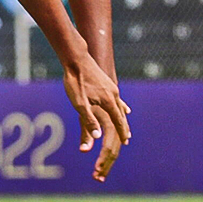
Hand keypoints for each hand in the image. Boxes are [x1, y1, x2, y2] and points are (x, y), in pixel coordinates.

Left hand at [61, 54, 131, 181]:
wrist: (75, 59)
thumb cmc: (75, 82)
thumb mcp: (79, 104)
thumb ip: (89, 120)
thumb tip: (98, 136)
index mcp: (108, 101)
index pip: (118, 121)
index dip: (121, 132)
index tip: (126, 142)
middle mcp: (114, 94)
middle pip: (121, 115)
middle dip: (123, 128)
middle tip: (127, 140)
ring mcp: (111, 88)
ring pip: (120, 108)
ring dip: (123, 119)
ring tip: (126, 128)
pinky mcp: (107, 84)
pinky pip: (118, 100)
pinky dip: (122, 108)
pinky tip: (125, 109)